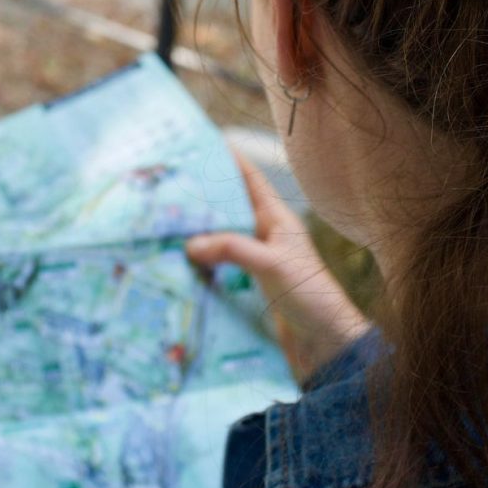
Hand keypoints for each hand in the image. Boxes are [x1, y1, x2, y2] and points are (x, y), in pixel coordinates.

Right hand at [186, 150, 369, 384]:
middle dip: (201, 200)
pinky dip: (199, 266)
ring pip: (218, 240)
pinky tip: (176, 267)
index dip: (228, 160)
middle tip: (166, 190)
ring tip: (161, 227)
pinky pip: (218, 269)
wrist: (327, 343)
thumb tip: (191, 242)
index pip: (249, 180)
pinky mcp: (247, 287)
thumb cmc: (309, 295)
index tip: (201, 144)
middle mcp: (264, 236)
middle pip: (227, 209)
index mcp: (276, 219)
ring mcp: (254, 262)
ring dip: (196, 236)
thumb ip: (234, 248)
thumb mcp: (272, 265)